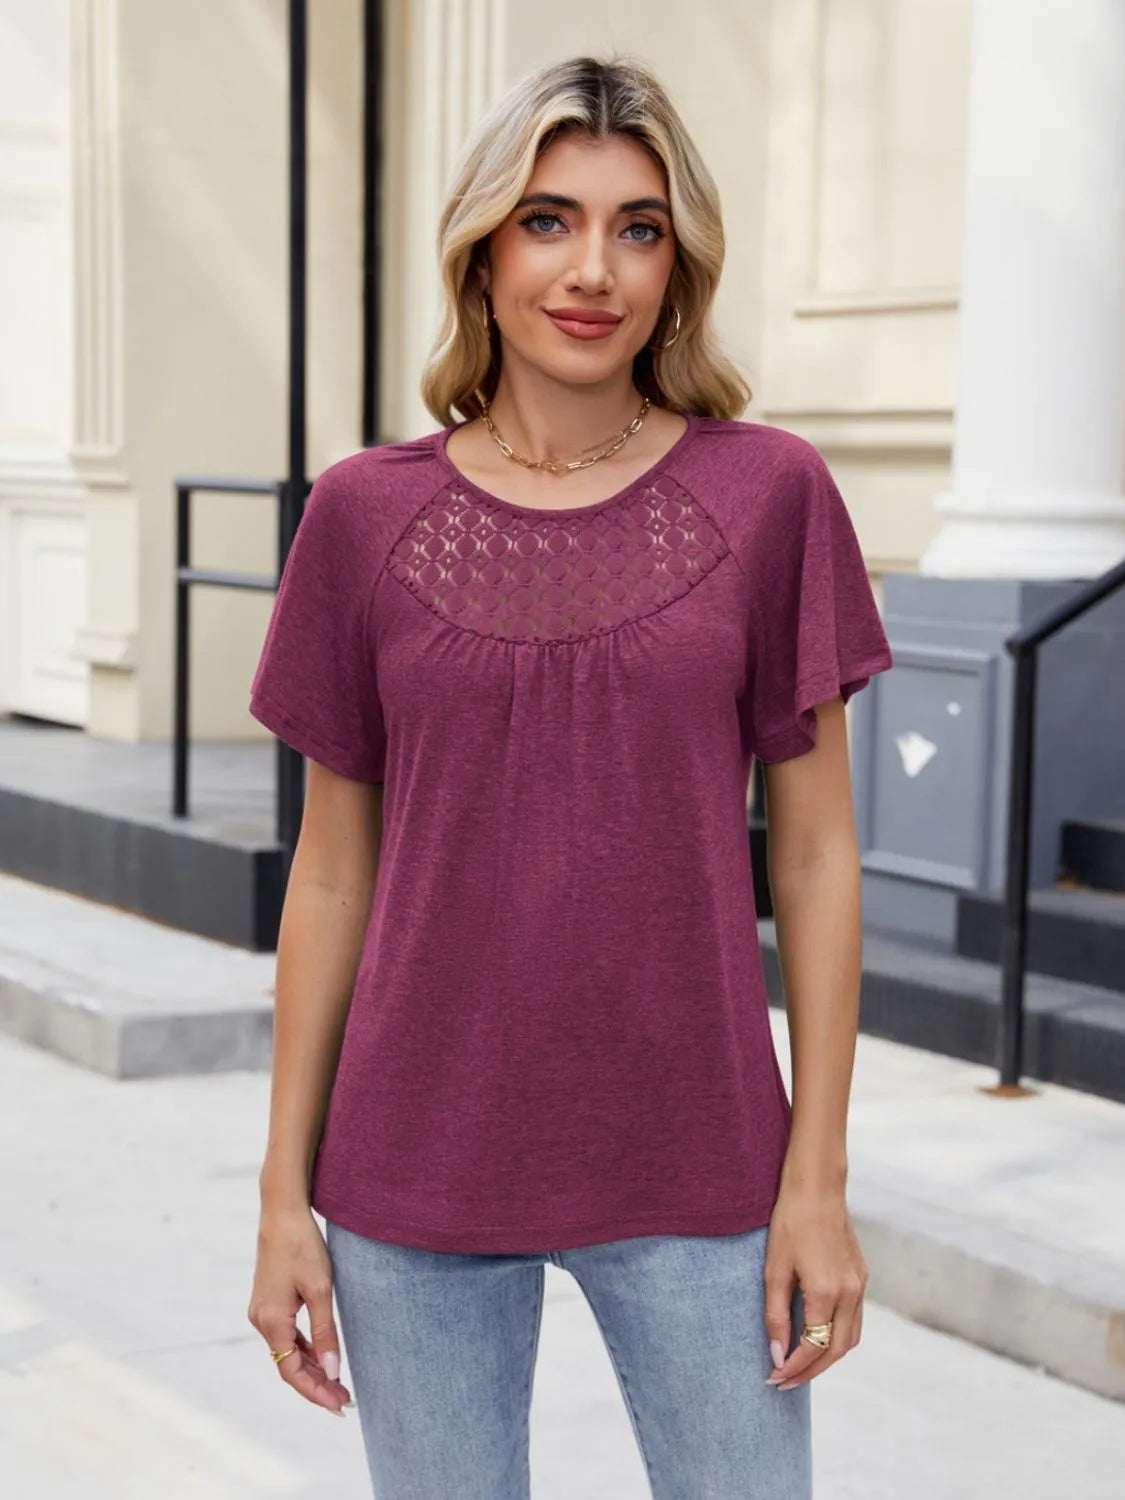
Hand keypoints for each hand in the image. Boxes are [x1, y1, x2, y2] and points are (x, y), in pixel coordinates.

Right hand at [247, 1203, 352, 1413]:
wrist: (282, 1212)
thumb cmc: (302, 1246)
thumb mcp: (320, 1289)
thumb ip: (326, 1332)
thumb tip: (333, 1372)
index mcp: (271, 1321)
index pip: (292, 1372)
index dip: (316, 1392)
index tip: (340, 1405)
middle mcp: (261, 1321)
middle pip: (288, 1366)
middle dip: (316, 1385)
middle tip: (345, 1400)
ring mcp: (262, 1311)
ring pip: (287, 1351)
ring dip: (311, 1368)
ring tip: (337, 1384)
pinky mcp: (268, 1302)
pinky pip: (286, 1335)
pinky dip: (304, 1349)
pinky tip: (322, 1355)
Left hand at [762, 1184, 866, 1390]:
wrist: (817, 1187)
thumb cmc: (790, 1223)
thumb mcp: (774, 1269)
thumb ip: (775, 1315)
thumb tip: (777, 1354)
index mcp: (826, 1292)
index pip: (813, 1347)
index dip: (793, 1367)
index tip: (773, 1377)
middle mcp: (850, 1293)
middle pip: (837, 1351)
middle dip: (811, 1371)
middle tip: (784, 1382)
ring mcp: (860, 1285)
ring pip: (851, 1339)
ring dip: (828, 1358)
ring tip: (800, 1366)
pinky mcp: (862, 1276)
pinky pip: (855, 1320)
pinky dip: (838, 1338)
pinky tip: (817, 1337)